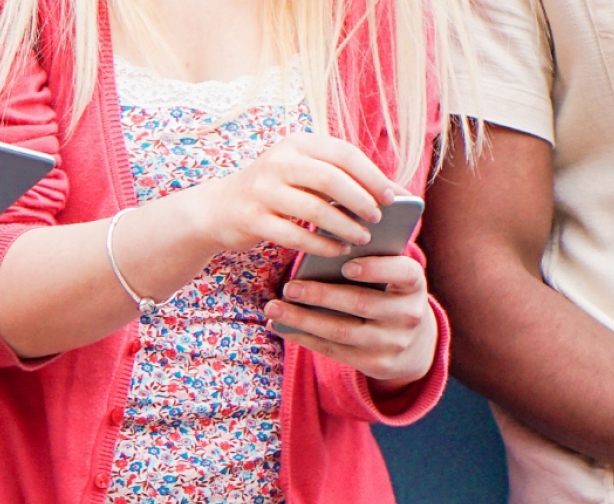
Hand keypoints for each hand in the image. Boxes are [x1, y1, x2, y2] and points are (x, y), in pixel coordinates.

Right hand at [173, 132, 396, 256]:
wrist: (218, 208)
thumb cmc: (275, 191)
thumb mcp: (303, 173)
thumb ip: (341, 177)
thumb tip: (395, 194)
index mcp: (297, 144)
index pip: (343, 154)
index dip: (371, 176)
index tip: (391, 197)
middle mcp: (277, 162)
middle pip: (330, 179)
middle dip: (359, 201)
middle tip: (378, 219)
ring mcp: (261, 190)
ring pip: (313, 209)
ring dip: (343, 226)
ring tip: (361, 238)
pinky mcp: (251, 219)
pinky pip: (293, 234)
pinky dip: (320, 245)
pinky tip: (337, 250)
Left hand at [269, 254, 437, 385]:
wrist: (415, 344)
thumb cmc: (390, 296)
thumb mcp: (392, 279)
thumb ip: (370, 263)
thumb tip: (321, 246)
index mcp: (414, 285)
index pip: (404, 273)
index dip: (377, 270)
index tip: (347, 266)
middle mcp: (409, 315)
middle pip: (360, 304)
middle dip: (321, 295)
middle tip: (289, 287)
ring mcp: (393, 342)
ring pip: (341, 331)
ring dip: (302, 319)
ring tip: (273, 307)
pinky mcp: (376, 364)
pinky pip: (333, 350)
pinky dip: (304, 337)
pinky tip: (281, 326)